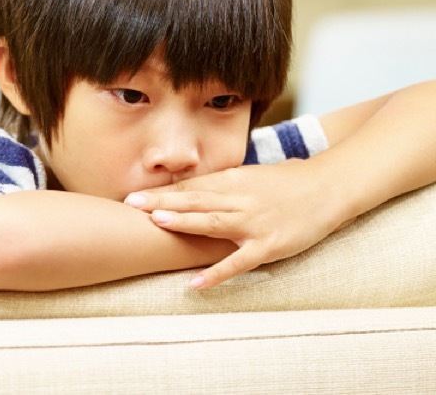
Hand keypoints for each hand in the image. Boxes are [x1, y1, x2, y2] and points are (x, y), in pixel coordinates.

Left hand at [124, 161, 348, 289]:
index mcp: (233, 180)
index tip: (135, 195)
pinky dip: (216, 273)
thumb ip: (222, 184)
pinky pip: (238, 262)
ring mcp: (254, 223)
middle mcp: (240, 199)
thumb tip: (190, 190)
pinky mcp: (269, 246)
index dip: (162, 191)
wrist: (328, 188)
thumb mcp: (250, 177)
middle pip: (194, 200)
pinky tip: (195, 284)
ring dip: (183, 222)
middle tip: (131, 204)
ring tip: (156, 223)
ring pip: (212, 222)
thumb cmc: (287, 183)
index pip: (191, 187)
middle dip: (161, 201)